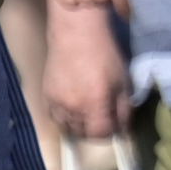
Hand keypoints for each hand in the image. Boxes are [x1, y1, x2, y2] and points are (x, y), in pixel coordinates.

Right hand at [45, 11, 126, 139]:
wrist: (76, 35)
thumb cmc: (105, 56)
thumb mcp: (123, 82)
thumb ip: (124, 109)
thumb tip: (123, 129)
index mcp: (95, 103)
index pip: (100, 134)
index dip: (109, 132)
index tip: (114, 124)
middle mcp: (73, 108)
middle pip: (83, 133)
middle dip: (95, 130)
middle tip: (102, 118)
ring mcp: (57, 103)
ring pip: (68, 128)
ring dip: (79, 126)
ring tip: (88, 114)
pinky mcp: (46, 97)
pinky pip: (55, 118)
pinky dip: (65, 119)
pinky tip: (73, 109)